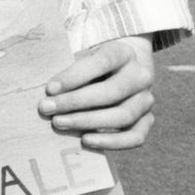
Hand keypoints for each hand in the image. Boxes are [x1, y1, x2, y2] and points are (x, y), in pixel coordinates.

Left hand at [40, 35, 155, 149]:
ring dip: (87, 121)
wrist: (121, 70)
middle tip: (47, 108)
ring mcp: (146, 100)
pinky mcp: (148, 120)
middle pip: (111, 92)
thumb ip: (70, 70)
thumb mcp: (83, 56)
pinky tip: (86, 140)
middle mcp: (141, 76)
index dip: (75, 76)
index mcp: (124, 53)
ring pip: (122, 115)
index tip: (50, 88)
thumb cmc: (91, 64)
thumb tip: (50, 93)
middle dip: (75, 102)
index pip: (102, 62)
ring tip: (59, 122)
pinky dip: (111, 142)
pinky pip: (135, 137)